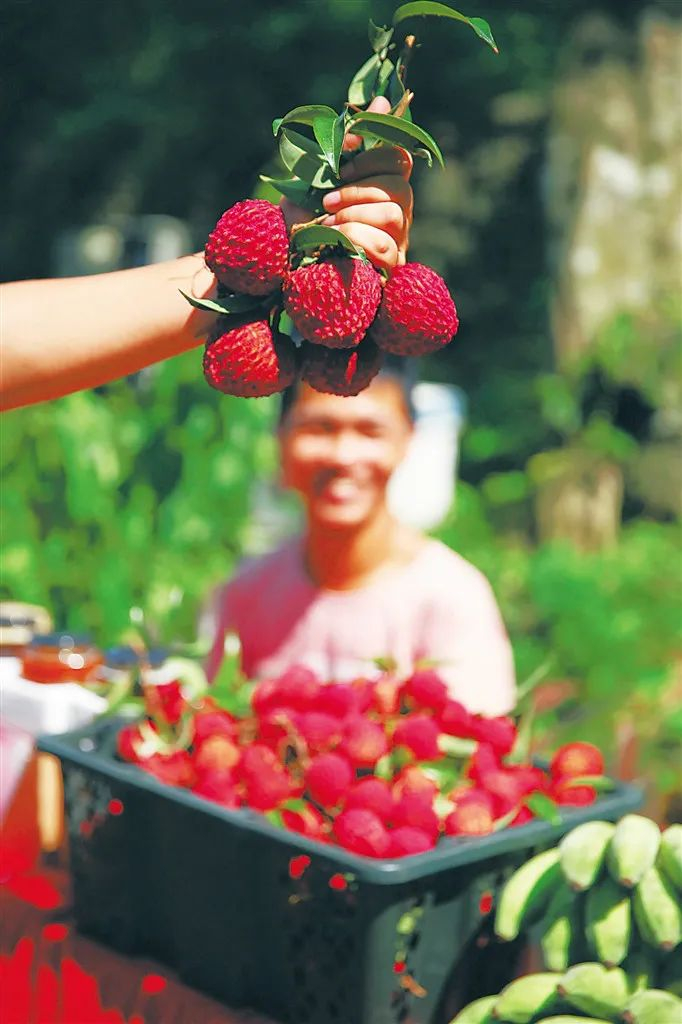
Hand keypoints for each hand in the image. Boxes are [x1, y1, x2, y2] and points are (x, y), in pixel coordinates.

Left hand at [281, 97, 412, 270]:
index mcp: (382, 185)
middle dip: (359, 189)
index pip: (400, 159)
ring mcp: (396, 242)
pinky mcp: (388, 268)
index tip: (341, 165)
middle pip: (401, 187)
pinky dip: (355, 237)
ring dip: (353, 213)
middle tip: (327, 200)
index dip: (374, 156)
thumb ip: (348, 140)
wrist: (283, 255)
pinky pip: (384, 246)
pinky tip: (334, 240)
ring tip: (326, 222)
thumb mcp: (317, 170)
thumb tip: (384, 101)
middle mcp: (396, 212)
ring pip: (394, 215)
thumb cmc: (301, 214)